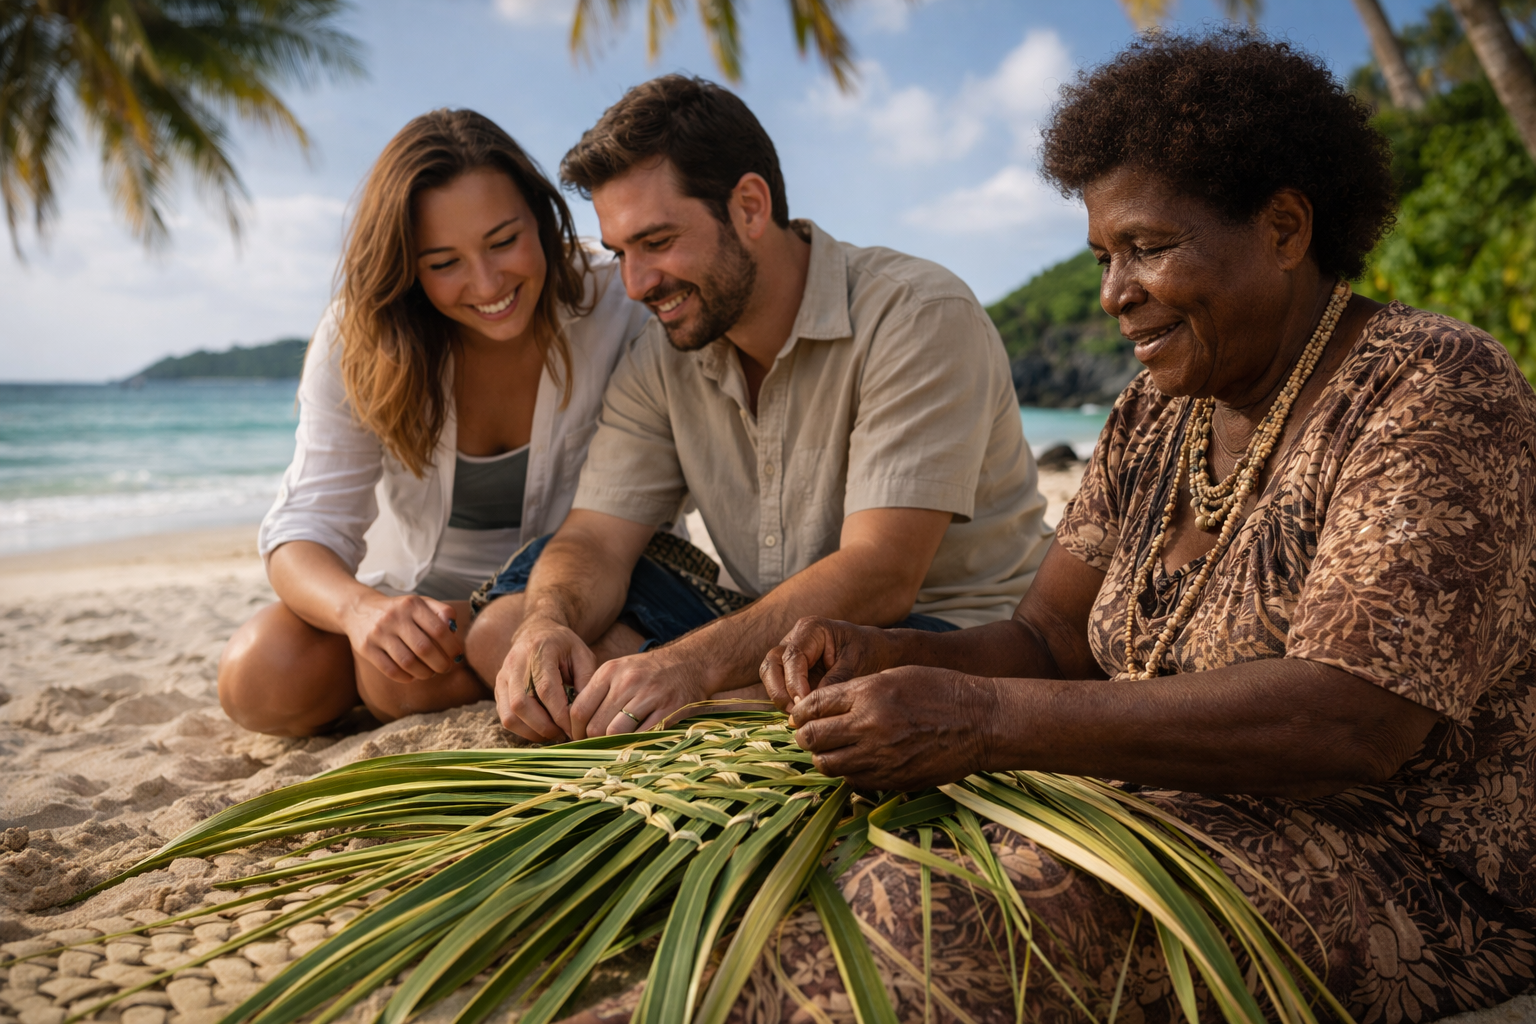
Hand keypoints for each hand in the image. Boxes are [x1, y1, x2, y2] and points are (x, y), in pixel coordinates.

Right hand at [344, 593, 461, 683]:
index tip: (456, 656)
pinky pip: (390, 670)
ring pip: (407, 662)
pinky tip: (412, 676)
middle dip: (440, 663)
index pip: (439, 629)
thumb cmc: (399, 610)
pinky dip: (405, 677)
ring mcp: (379, 633)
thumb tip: (454, 629)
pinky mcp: (366, 647)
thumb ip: (441, 611)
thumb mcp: (419, 603)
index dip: (452, 647)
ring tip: (430, 673)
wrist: (358, 609)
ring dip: (424, 673)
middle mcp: (395, 617)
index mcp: (412, 605)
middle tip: (445, 668)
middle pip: (424, 648)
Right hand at [496, 618, 597, 742]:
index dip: (559, 714)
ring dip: (532, 732)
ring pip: (509, 715)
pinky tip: (541, 730)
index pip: (545, 689)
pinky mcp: (498, 688)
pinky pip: (505, 717)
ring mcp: (503, 676)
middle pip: (522, 704)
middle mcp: (516, 662)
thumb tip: (583, 714)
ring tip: (554, 734)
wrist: (537, 631)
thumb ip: (585, 681)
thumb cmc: (564, 646)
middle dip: (545, 727)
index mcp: (540, 650)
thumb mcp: (583, 655)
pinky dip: (523, 729)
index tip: (574, 729)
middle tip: (564, 735)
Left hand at [571, 645, 713, 738]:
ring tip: (614, 747)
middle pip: (595, 725)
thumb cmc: (648, 671)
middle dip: (593, 741)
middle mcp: (627, 681)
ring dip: (612, 745)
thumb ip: (598, 693)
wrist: (690, 662)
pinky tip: (634, 745)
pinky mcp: (669, 708)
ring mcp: (649, 695)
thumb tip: (575, 725)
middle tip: (597, 747)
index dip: (575, 731)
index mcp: (609, 671)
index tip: (579, 739)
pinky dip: (635, 745)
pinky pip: (642, 735)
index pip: (579, 709)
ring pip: (615, 732)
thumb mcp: (619, 670)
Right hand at [760, 617, 898, 710]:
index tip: (803, 704)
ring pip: (770, 675)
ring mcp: (791, 655)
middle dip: (779, 690)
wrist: (878, 652)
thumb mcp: (856, 666)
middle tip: (795, 713)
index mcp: (811, 629)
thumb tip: (811, 706)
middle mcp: (795, 639)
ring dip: (779, 697)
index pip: (793, 656)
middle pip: (772, 663)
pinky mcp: (792, 672)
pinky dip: (786, 701)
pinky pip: (779, 686)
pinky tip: (800, 715)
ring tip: (797, 716)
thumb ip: (833, 682)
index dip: (794, 683)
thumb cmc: (869, 653)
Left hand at [790, 667, 998, 790]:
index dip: (800, 712)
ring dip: (824, 756)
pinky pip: (854, 781)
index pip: (813, 706)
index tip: (799, 716)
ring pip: (828, 765)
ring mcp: (881, 757)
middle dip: (805, 736)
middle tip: (809, 734)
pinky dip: (848, 772)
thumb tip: (819, 707)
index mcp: (868, 694)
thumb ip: (856, 691)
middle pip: (812, 738)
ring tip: (832, 749)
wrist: (981, 721)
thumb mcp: (894, 675)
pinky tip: (857, 761)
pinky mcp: (894, 780)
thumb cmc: (939, 690)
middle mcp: (869, 726)